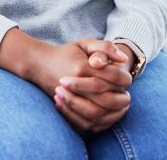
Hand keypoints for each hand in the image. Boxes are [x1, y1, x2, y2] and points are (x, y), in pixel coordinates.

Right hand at [0, 31, 131, 132]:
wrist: (39, 64)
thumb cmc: (66, 53)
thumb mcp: (85, 44)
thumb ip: (106, 47)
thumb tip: (124, 58)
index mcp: (83, 67)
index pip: (112, 77)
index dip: (124, 79)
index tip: (127, 79)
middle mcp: (75, 84)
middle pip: (107, 98)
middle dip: (121, 98)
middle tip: (126, 94)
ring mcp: (68, 98)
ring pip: (97, 113)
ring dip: (112, 111)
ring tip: (118, 105)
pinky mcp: (65, 109)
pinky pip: (85, 123)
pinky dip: (99, 121)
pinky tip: (106, 114)